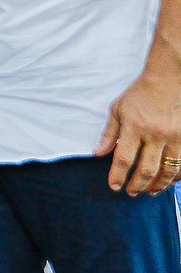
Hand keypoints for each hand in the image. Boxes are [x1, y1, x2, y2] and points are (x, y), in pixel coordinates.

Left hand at [97, 62, 180, 194]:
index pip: (124, 158)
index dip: (118, 175)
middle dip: (137, 185)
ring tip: (150, 192)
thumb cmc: (140, 94)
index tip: (114, 186)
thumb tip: (98, 153)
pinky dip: (176, 176)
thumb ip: (109, 134)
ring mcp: (174, 137)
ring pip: (168, 170)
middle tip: (131, 192)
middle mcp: (155, 134)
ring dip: (158, 185)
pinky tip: (168, 181)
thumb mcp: (118, 109)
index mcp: (134, 126)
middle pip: (146, 169)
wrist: (169, 80)